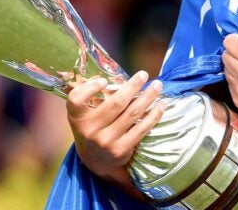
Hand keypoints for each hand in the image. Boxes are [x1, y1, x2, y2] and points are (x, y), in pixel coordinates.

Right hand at [66, 71, 165, 185]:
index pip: (76, 100)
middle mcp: (89, 130)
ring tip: (157, 86)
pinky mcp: (120, 150)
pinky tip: (161, 105)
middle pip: (115, 103)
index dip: (89, 88)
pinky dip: (153, 115)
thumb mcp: (84, 116)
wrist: (96, 162)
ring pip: (132, 114)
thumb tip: (121, 77)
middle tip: (144, 75)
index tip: (104, 80)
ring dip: (148, 97)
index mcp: (77, 118)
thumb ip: (93, 98)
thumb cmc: (93, 128)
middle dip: (133, 86)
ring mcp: (105, 141)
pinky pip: (141, 129)